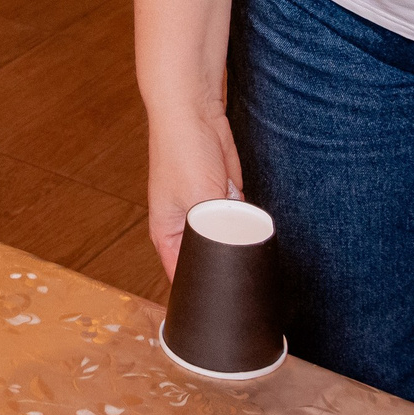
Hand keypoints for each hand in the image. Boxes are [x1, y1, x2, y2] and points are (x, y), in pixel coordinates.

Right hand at [145, 102, 242, 279]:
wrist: (197, 113)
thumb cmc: (181, 151)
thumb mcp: (200, 202)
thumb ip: (217, 235)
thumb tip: (237, 257)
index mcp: (166, 235)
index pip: (181, 276)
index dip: (200, 290)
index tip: (220, 301)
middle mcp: (184, 226)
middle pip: (208, 259)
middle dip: (225, 261)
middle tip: (238, 265)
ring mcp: (206, 211)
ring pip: (229, 237)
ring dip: (237, 234)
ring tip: (237, 225)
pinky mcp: (226, 196)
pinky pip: (242, 217)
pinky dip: (247, 215)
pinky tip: (245, 208)